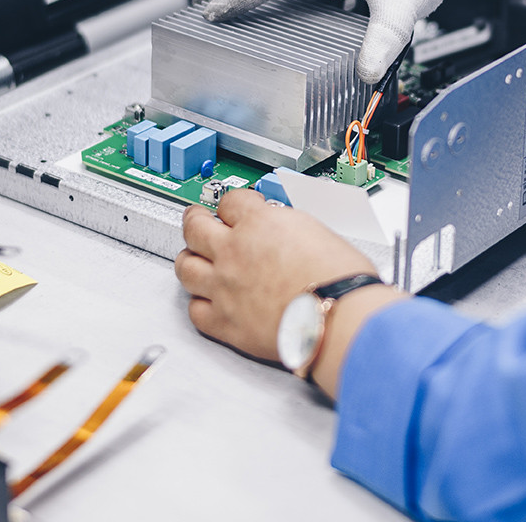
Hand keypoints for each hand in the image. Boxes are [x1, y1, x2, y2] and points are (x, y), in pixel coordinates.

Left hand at [174, 189, 381, 362]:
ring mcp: (224, 287)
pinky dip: (198, 304)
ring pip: (186, 267)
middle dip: (195, 219)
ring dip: (189, 259)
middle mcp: (234, 252)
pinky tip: (206, 300)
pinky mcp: (225, 323)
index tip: (234, 207)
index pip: (230, 201)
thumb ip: (286, 227)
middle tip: (197, 218)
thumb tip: (279, 230)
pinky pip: (195, 310)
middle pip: (195, 227)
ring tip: (193, 258)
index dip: (233, 203)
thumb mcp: (316, 230)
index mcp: (259, 223)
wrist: (340, 317)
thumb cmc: (340, 278)